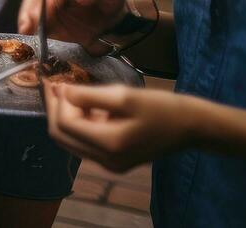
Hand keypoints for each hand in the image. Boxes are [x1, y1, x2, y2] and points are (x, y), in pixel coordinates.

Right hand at [17, 0, 128, 45]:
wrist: (110, 15)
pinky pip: (35, 17)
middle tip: (30, 22)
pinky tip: (27, 32)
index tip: (49, 6)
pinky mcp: (46, 12)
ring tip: (25, 29)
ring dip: (27, 16)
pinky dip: (30, 24)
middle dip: (33, 7)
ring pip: (33, 3)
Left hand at [45, 83, 205, 172]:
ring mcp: (110, 164)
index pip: (65, 124)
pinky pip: (84, 143)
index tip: (58, 80)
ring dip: (63, 116)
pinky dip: (78, 123)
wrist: (191, 127)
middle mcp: (106, 161)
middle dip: (54, 109)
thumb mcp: (125, 96)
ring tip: (65, 91)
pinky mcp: (114, 160)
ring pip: (70, 141)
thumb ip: (89, 96)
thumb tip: (62, 92)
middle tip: (53, 84)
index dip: (58, 102)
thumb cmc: (162, 108)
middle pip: (61, 136)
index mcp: (110, 146)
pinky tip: (82, 105)